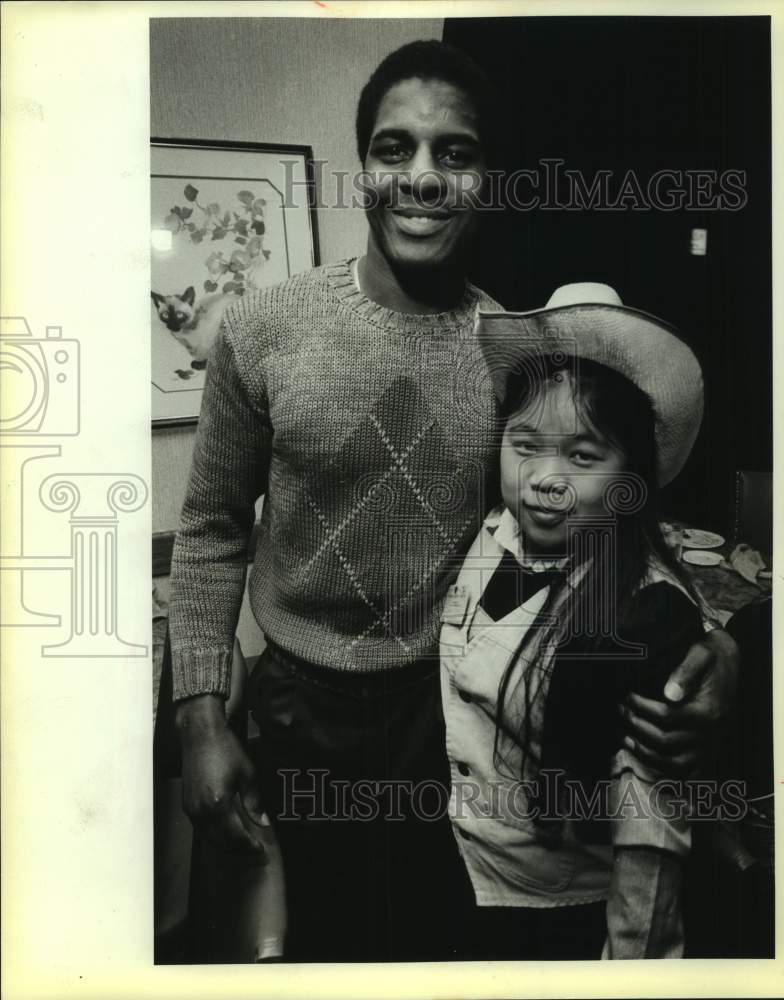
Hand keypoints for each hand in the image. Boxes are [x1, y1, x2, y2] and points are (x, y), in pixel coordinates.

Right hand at [176, 694, 267, 862]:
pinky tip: (226, 832)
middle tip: (254, 852)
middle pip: (220, 842)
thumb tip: (263, 822)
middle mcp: (201, 812)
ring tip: (242, 845)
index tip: (260, 850)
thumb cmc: (225, 750)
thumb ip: (254, 802)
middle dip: (238, 850)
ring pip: (209, 838)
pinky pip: (201, 828)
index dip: (249, 846)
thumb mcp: (247, 774)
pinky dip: (214, 835)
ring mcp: (191, 809)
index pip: (235, 837)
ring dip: (226, 845)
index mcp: (218, 805)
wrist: (200, 735)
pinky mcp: (186, 805)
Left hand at [622, 629, 738, 776]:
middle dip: (637, 726)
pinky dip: (658, 768)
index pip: (667, 717)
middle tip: (621, 710)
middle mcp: (710, 733)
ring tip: (624, 735)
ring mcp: (708, 746)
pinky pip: (681, 772)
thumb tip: (670, 693)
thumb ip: (686, 671)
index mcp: (708, 711)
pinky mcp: (704, 752)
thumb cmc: (710, 657)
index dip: (641, 707)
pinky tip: (640, 752)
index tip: (627, 696)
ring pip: (671, 763)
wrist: (728, 665)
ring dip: (643, 752)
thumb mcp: (702, 653)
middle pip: (665, 741)